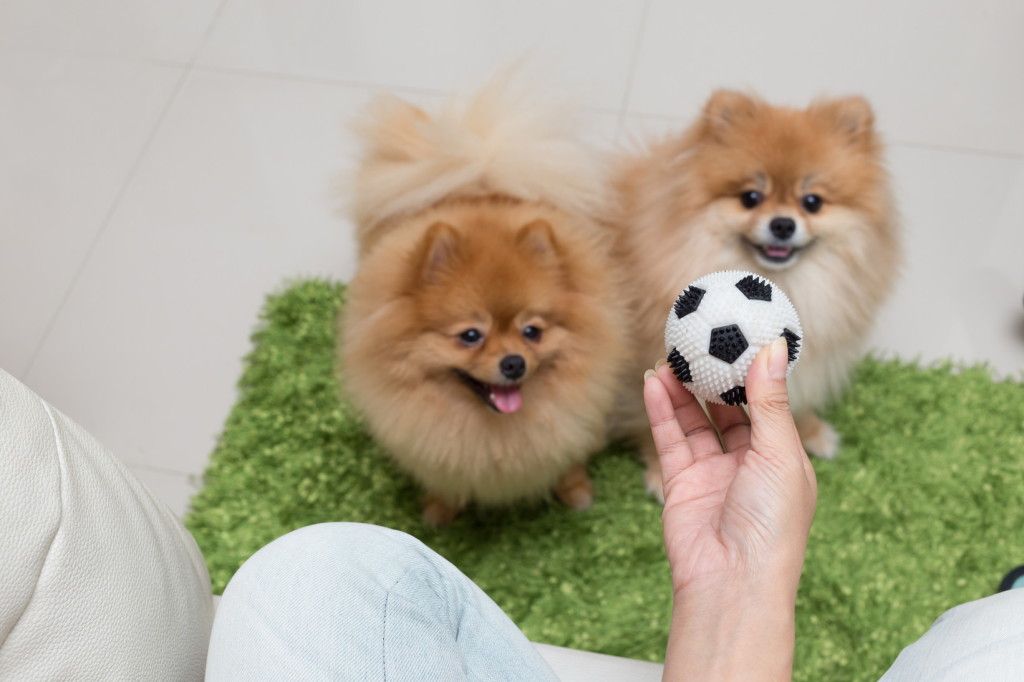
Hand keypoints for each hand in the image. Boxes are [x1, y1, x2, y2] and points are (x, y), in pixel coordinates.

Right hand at [644, 337, 816, 679]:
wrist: (732, 581)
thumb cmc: (771, 525)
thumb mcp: (780, 454)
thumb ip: (770, 401)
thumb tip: (774, 348)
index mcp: (783, 458)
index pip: (769, 405)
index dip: (754, 372)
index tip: (742, 336)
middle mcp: (748, 463)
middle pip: (728, 409)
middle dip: (715, 376)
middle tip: (701, 339)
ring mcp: (712, 472)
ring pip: (696, 420)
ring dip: (683, 389)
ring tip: (670, 355)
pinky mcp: (681, 481)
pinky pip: (670, 437)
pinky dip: (661, 409)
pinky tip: (654, 381)